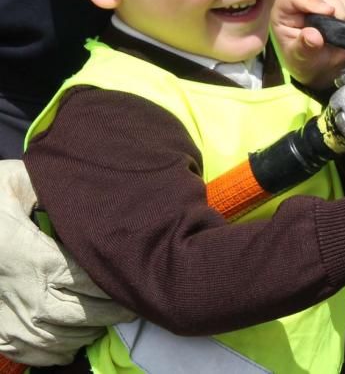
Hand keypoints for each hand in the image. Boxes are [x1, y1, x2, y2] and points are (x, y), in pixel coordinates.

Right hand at [0, 160, 134, 365]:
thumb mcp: (16, 182)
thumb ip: (53, 187)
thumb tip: (89, 185)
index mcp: (38, 260)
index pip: (95, 281)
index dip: (121, 282)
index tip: (140, 275)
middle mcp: (27, 297)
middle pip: (88, 315)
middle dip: (116, 309)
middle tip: (136, 299)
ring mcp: (10, 321)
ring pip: (66, 338)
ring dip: (92, 329)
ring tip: (109, 314)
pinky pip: (38, 353)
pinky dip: (62, 348)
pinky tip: (75, 333)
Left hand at [271, 0, 344, 89]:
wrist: (319, 63)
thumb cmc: (304, 58)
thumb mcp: (299, 58)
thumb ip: (304, 47)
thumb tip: (313, 36)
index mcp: (285, 8)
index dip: (312, 0)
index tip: (329, 12)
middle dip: (338, 13)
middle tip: (338, 35)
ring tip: (343, 33)